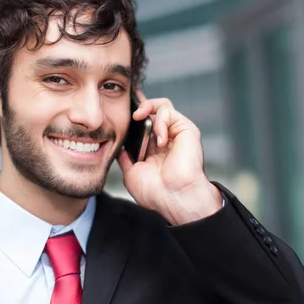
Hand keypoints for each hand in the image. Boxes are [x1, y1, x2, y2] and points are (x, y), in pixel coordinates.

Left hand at [117, 89, 222, 224]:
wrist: (173, 198)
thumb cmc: (156, 193)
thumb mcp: (131, 174)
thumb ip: (125, 158)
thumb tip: (117, 147)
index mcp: (153, 149)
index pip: (143, 123)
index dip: (133, 114)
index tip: (120, 107)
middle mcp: (165, 139)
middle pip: (152, 110)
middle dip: (139, 105)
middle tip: (130, 112)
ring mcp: (176, 134)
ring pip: (163, 105)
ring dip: (148, 107)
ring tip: (139, 117)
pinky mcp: (187, 130)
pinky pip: (170, 113)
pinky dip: (161, 121)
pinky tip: (160, 139)